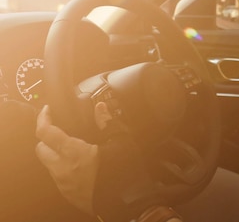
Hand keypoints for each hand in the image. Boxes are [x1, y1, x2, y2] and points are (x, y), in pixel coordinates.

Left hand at [36, 102, 162, 220]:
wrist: (126, 202)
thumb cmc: (123, 173)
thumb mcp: (120, 141)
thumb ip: (107, 122)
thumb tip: (101, 108)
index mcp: (73, 152)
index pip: (45, 132)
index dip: (43, 118)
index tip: (47, 111)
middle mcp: (62, 168)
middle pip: (40, 148)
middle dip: (46, 138)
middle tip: (59, 130)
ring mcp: (62, 182)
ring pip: (47, 163)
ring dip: (54, 153)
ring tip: (72, 147)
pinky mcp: (67, 193)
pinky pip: (57, 175)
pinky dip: (63, 166)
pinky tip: (79, 164)